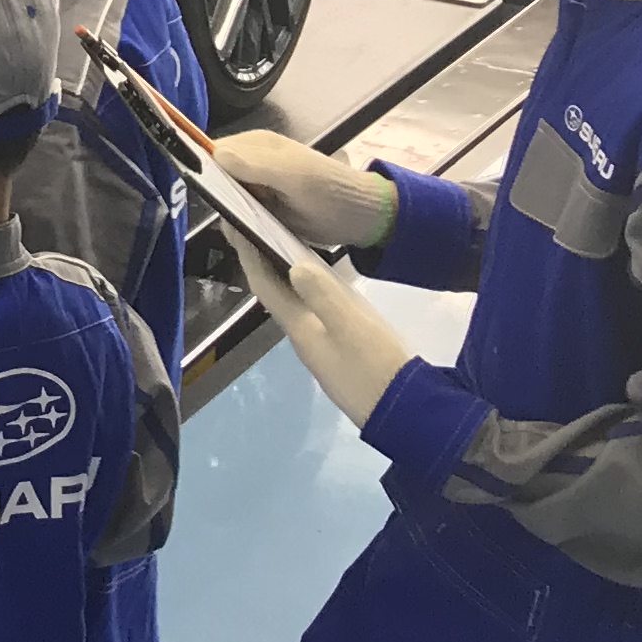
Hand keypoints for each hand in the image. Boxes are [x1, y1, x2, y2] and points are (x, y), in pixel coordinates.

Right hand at [217, 129, 398, 249]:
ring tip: (239, 232)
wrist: (365, 219)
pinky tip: (246, 237)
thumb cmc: (333, 192)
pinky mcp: (264, 209)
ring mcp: (258, 187)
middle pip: (215, 176)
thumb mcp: (297, 177)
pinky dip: (239, 226)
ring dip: (227, 215)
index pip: (213, 150)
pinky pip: (239, 215)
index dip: (201, 167)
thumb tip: (216, 155)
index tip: (202, 192)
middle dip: (215, 197)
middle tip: (227, 219)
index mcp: (257, 145)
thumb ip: (258, 165)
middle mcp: (252, 163)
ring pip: (224, 198)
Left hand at [236, 245, 417, 430]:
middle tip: (256, 228)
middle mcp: (305, 338)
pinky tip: (325, 283)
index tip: (233, 225)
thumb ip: (323, 296)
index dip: (247, 256)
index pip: (264, 286)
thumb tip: (293, 266)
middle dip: (262, 261)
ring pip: (295, 304)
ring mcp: (323, 349)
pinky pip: (316, 313)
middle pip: (275, 294)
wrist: (408, 416)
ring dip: (286, 276)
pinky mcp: (343, 355)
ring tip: (286, 245)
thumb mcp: (352, 327)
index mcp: (300, 329)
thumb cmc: (378, 368)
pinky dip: (311, 292)